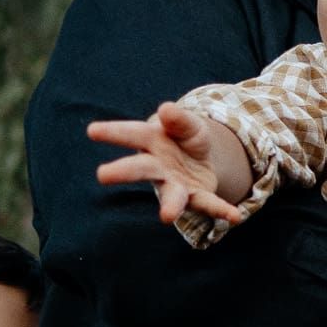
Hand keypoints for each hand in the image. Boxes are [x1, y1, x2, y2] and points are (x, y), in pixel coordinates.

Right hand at [88, 102, 243, 226]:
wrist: (200, 159)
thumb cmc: (185, 137)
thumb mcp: (187, 124)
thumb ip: (179, 119)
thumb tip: (167, 110)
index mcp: (151, 141)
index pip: (131, 134)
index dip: (112, 132)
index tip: (92, 130)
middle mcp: (159, 167)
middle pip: (140, 169)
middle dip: (124, 171)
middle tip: (102, 174)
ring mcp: (177, 185)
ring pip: (171, 195)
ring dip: (170, 205)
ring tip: (166, 216)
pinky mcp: (197, 197)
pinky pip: (208, 204)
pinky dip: (220, 210)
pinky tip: (234, 215)